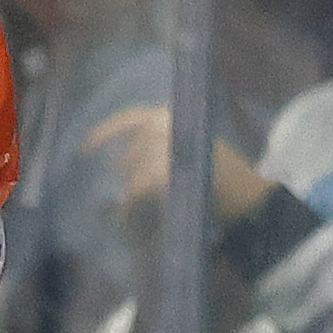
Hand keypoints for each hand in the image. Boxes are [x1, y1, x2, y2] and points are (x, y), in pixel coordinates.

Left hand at [90, 104, 271, 231]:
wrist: (248, 199)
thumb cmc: (219, 180)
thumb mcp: (185, 153)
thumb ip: (153, 151)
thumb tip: (119, 164)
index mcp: (170, 116)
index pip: (127, 119)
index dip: (103, 133)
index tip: (84, 150)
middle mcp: (164, 124)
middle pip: (130, 155)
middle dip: (132, 179)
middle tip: (143, 196)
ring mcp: (163, 145)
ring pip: (133, 174)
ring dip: (134, 194)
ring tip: (143, 207)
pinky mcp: (163, 171)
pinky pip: (137, 189)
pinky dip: (133, 205)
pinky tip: (133, 215)